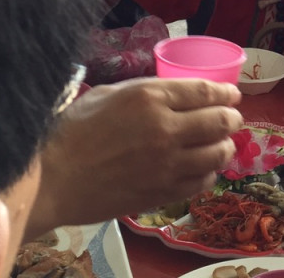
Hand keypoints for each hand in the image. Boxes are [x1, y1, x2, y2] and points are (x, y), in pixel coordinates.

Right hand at [28, 78, 241, 236]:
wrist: (51, 179)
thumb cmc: (72, 130)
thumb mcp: (110, 94)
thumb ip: (147, 91)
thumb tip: (175, 92)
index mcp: (151, 97)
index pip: (205, 91)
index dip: (225, 92)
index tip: (232, 94)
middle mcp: (166, 129)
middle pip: (219, 122)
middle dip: (232, 118)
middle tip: (232, 118)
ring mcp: (167, 164)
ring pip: (217, 154)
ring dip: (225, 146)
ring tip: (222, 144)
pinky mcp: (162, 192)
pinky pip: (201, 182)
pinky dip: (208, 173)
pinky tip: (203, 168)